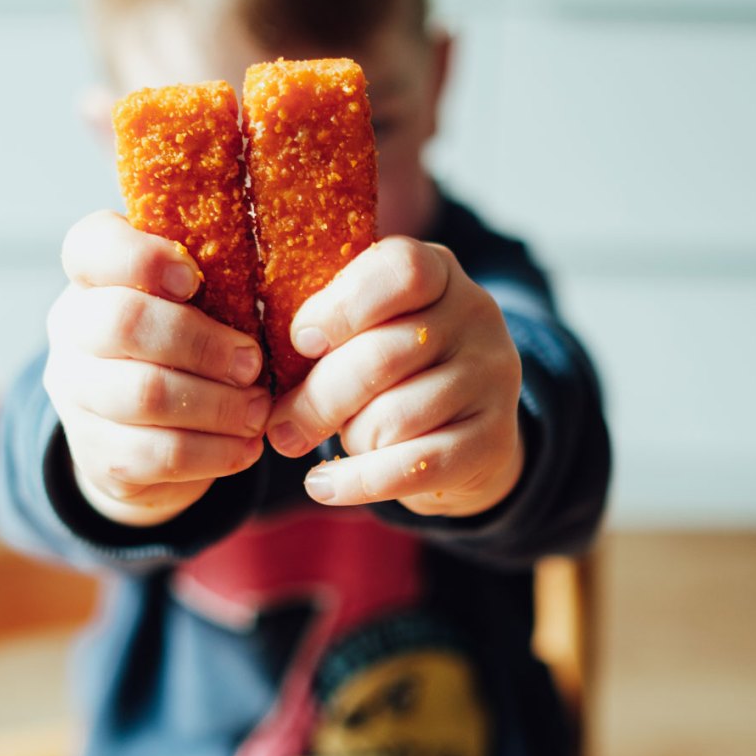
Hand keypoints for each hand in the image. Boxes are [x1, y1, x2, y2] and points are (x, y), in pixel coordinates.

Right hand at [43, 211, 269, 526]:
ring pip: (144, 394)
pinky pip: (157, 454)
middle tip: (252, 363)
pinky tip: (246, 445)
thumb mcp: (196, 303)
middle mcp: (73, 330)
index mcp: (95, 277)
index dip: (142, 258)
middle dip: (202, 343)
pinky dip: (214, 451)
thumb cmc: (187, 346)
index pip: (91, 245)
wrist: (145, 434)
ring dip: (218, 404)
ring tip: (258, 409)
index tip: (194, 278)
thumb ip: (217, 282)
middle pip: (123, 321)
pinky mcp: (97, 456)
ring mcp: (76, 395)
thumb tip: (281, 286)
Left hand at [265, 236, 523, 516]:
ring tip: (336, 443)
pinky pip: (413, 466)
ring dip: (349, 437)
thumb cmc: (392, 370)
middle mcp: (475, 315)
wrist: (464, 430)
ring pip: (395, 416)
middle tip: (280, 425)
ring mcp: (492, 378)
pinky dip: (356, 482)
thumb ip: (327, 335)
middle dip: (319, 397)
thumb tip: (261, 382)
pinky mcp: (493, 442)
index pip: (402, 270)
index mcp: (438, 271)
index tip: (300, 341)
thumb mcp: (365, 331)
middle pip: (384, 355)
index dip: (342, 307)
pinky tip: (323, 485)